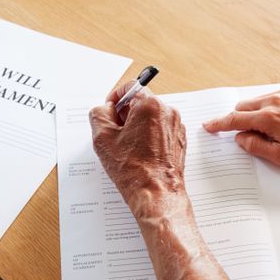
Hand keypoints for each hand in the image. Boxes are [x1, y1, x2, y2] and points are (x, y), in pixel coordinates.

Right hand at [90, 85, 187, 214]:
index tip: (110, 110)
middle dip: (126, 114)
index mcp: (150, 105)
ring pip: (151, 117)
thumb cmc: (133, 170)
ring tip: (128, 147)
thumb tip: (105, 109)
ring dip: (137, 126)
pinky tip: (141, 153)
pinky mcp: (180, 140)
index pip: (130, 87)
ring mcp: (176, 126)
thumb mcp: (102, 138)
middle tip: (115, 133)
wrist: (156, 193)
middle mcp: (167, 112)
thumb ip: (99, 114)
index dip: (115, 97)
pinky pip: (161, 130)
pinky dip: (149, 136)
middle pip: (141, 102)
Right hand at [202, 88, 279, 165]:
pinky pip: (270, 97)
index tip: (209, 126)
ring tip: (272, 132)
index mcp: (268, 118)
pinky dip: (267, 108)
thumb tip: (241, 139)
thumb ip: (256, 147)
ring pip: (256, 101)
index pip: (234, 119)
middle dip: (239, 121)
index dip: (219, 124)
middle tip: (251, 137)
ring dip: (254, 114)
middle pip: (242, 107)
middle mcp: (273, 100)